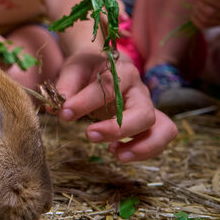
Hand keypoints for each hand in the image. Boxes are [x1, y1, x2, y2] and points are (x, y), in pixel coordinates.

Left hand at [54, 52, 177, 161]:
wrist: (103, 66)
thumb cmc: (88, 69)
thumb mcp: (74, 70)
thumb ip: (66, 86)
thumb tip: (57, 108)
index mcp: (122, 71)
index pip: (108, 87)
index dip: (85, 102)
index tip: (64, 113)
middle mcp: (140, 89)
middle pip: (143, 112)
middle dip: (117, 129)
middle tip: (89, 134)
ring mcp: (148, 107)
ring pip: (162, 128)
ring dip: (141, 146)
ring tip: (115, 154)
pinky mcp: (150, 122)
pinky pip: (161, 138)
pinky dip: (145, 150)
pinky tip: (118, 152)